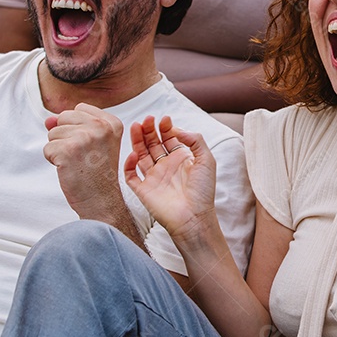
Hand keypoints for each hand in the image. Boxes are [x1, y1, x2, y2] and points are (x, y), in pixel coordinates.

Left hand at [43, 103, 124, 218]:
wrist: (101, 200)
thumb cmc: (98, 174)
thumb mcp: (95, 143)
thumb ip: (72, 125)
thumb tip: (48, 119)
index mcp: (111, 122)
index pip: (79, 109)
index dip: (76, 128)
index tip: (90, 146)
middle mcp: (100, 126)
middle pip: (63, 118)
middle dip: (65, 137)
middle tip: (82, 156)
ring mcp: (84, 137)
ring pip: (53, 133)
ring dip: (59, 149)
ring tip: (76, 163)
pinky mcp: (68, 150)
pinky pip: (47, 148)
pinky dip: (53, 161)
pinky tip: (69, 169)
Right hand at [124, 115, 217, 244]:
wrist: (194, 217)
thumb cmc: (203, 191)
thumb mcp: (206, 160)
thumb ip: (195, 140)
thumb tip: (177, 129)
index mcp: (181, 160)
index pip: (169, 139)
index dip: (166, 128)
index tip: (164, 119)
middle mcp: (166, 167)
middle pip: (153, 144)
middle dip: (149, 130)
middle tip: (147, 119)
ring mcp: (153, 178)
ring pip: (141, 155)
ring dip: (137, 141)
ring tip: (136, 126)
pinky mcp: (143, 190)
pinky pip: (131, 175)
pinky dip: (129, 164)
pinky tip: (134, 153)